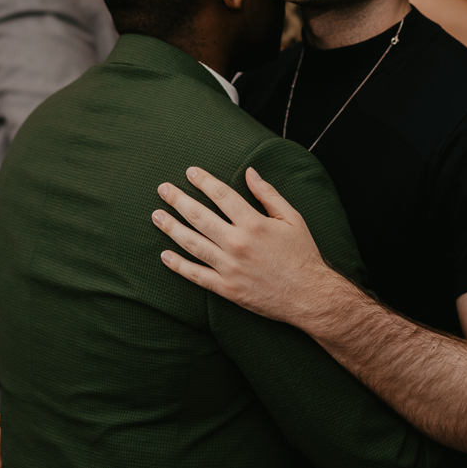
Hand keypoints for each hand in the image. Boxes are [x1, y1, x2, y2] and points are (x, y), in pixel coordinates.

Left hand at [152, 166, 337, 326]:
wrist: (309, 295)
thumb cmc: (302, 255)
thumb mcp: (292, 218)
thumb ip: (268, 194)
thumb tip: (250, 172)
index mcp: (254, 223)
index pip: (222, 196)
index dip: (204, 182)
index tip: (190, 172)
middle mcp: (238, 243)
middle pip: (200, 217)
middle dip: (178, 200)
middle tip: (163, 189)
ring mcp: (229, 267)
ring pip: (192, 244)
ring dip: (172, 228)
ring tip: (157, 215)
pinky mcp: (227, 289)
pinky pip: (196, 275)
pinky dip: (179, 265)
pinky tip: (165, 255)